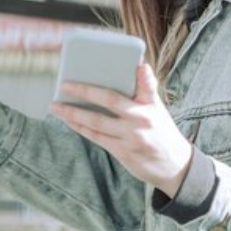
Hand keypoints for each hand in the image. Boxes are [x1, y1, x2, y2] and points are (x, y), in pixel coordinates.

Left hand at [51, 64, 191, 197]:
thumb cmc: (161, 130)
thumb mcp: (158, 109)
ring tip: (55, 106)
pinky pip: (97, 137)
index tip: (140, 65)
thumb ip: (145, 90)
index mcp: (152, 105)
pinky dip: (81, 128)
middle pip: (110, 100)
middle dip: (85, 91)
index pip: (149, 86)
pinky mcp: (123, 152)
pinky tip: (69, 121)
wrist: (174, 165)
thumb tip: (137, 67)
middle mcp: (142, 119)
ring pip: (97, 121)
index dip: (145, 75)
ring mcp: (131, 137)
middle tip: (65, 84)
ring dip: (73, 113)